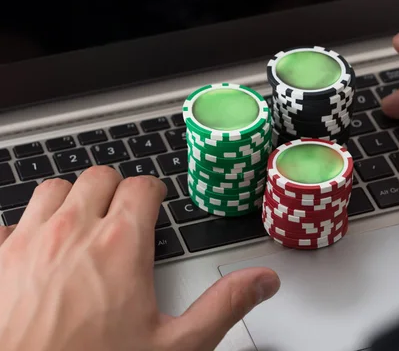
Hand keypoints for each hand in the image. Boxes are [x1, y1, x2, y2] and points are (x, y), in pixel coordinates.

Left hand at [0, 166, 279, 350]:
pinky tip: (36, 253)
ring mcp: (27, 244)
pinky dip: (26, 228)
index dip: (153, 192)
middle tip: (123, 213)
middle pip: (98, 177)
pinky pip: (11, 222)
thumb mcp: (175, 347)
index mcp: (120, 246)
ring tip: (83, 225)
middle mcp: (72, 233)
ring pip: (53, 190)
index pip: (141, 187)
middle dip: (115, 190)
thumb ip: (223, 305)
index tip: (154, 203)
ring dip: (71, 199)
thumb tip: (261, 280)